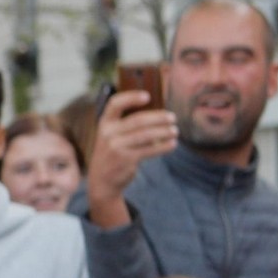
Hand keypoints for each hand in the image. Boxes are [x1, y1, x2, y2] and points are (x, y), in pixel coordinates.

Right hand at [86, 90, 177, 223]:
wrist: (102, 180)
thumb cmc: (113, 153)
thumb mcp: (112, 136)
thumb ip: (127, 124)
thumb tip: (158, 113)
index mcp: (105, 123)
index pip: (115, 104)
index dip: (131, 98)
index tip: (148, 96)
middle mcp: (108, 134)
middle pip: (138, 120)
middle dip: (159, 118)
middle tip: (172, 118)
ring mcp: (116, 147)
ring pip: (146, 135)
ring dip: (164, 132)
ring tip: (175, 131)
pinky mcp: (125, 160)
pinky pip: (150, 149)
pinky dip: (164, 146)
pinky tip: (172, 144)